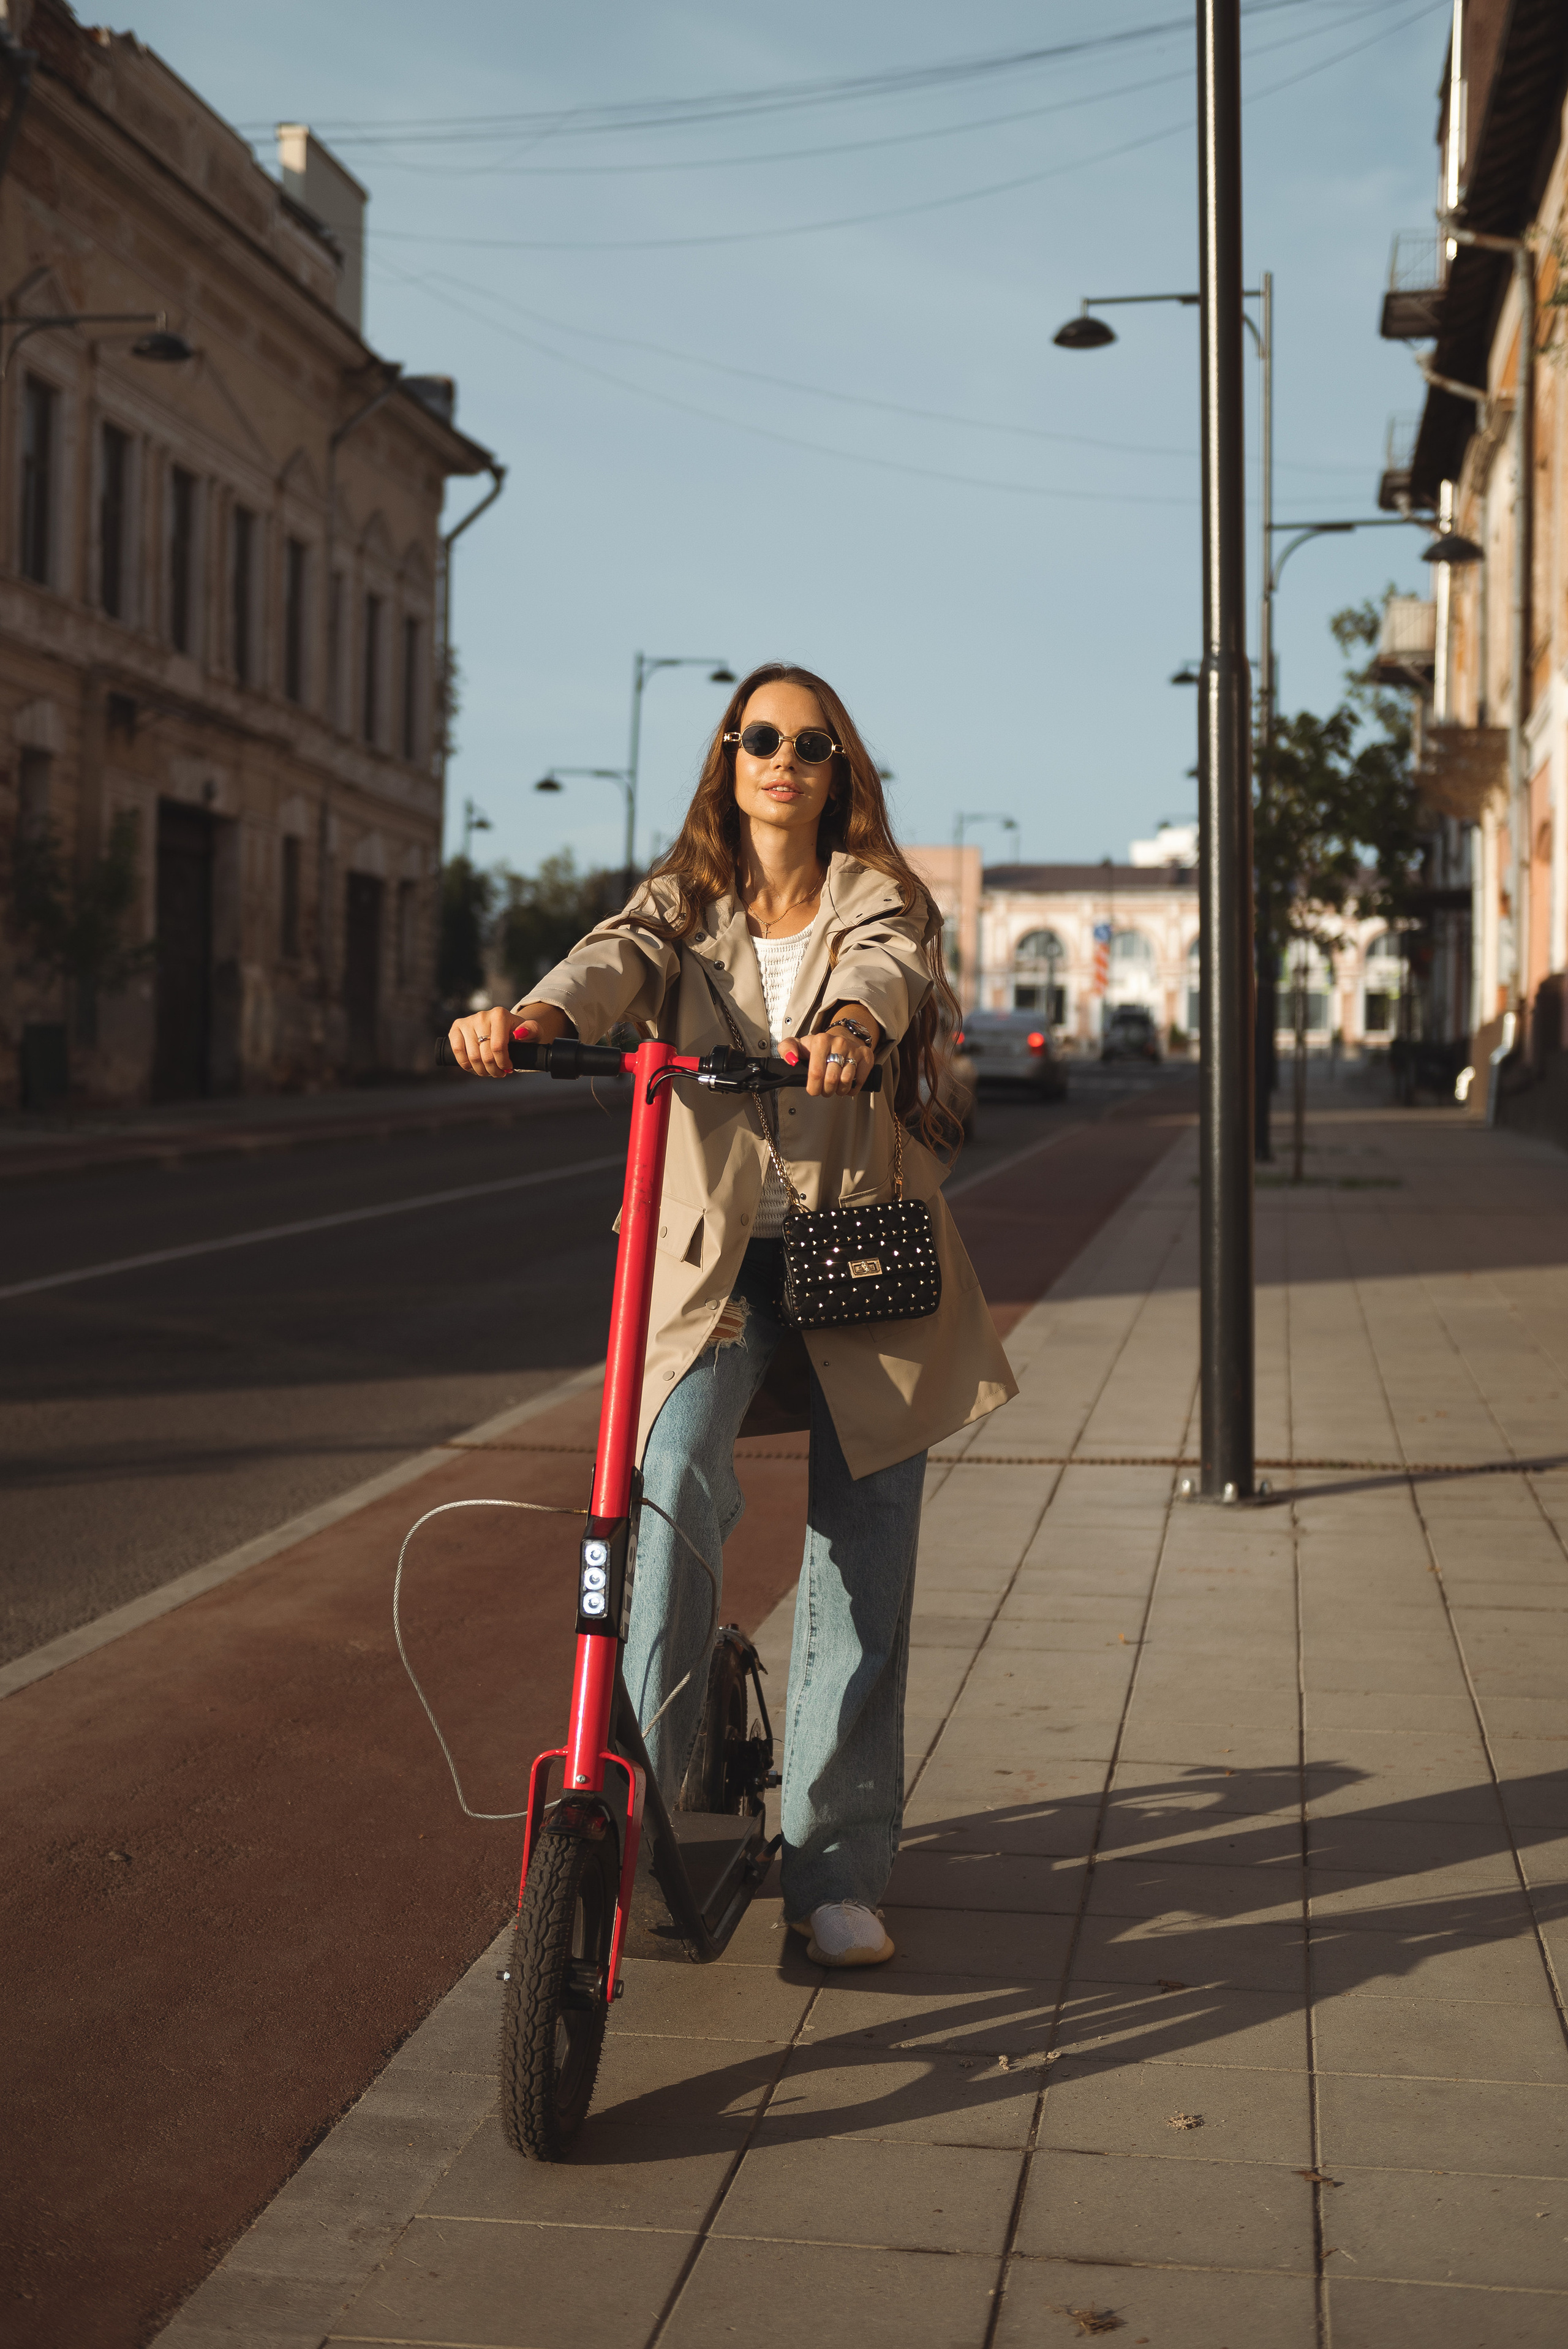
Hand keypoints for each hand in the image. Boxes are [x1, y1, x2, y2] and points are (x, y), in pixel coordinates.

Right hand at [448, 1001, 567, 1078]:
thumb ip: (532, 1030)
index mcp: (500, 1014)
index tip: (509, 1068)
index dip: (502, 1063)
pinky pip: (457, 1050)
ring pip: (471, 1056)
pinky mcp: (456, 1028)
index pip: (497, 1047)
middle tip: (499, 1073)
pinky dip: (466, 1064)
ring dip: (481, 1070)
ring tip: (489, 1072)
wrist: (506, 1028)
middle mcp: (482, 1015)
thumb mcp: (532, 1032)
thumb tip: (520, 1033)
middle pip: (484, 1054)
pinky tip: (475, 1068)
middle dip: (493, 1069)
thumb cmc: (520, 1033)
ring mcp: (468, 1021)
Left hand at [779, 1003, 879, 1096]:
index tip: (813, 1089)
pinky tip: (846, 1085)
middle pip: (831, 1079)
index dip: (813, 1087)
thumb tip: (791, 1060)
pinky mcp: (866, 1056)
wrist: (841, 1039)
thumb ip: (787, 1050)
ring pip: (846, 1081)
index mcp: (821, 1041)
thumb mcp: (799, 1045)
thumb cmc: (818, 1047)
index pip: (816, 1072)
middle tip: (824, 1089)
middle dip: (826, 1090)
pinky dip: (852, 1088)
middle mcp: (839, 1043)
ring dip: (839, 1090)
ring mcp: (854, 1050)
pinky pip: (860, 1080)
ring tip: (834, 1087)